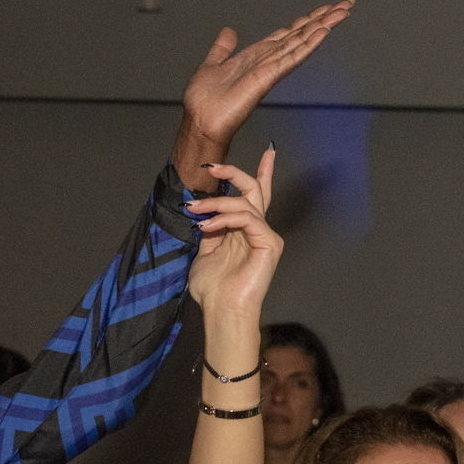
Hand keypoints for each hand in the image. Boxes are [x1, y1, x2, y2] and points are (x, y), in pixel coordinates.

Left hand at [174, 0, 354, 189]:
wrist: (201, 123)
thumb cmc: (204, 103)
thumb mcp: (211, 65)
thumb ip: (222, 48)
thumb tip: (229, 32)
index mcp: (255, 57)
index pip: (286, 34)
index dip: (304, 21)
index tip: (323, 10)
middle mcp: (266, 61)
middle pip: (299, 35)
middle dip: (321, 19)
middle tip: (343, 6)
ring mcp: (270, 69)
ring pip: (300, 42)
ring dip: (321, 26)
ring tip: (341, 12)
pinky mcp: (268, 77)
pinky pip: (291, 57)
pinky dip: (307, 44)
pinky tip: (322, 32)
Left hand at [185, 153, 283, 320]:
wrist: (222, 311)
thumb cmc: (213, 290)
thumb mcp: (204, 254)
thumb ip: (209, 231)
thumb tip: (202, 211)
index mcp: (244, 232)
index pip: (254, 198)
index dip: (261, 173)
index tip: (267, 152)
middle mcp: (258, 230)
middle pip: (254, 190)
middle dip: (235, 173)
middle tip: (213, 166)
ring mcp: (265, 236)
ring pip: (244, 203)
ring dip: (215, 203)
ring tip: (194, 210)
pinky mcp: (269, 243)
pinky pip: (247, 218)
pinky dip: (224, 218)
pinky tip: (206, 227)